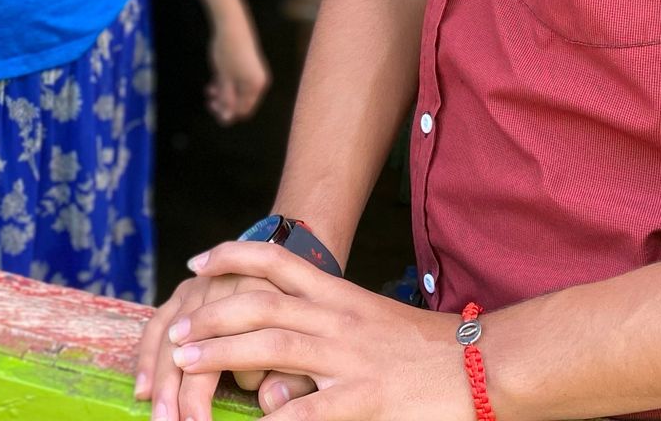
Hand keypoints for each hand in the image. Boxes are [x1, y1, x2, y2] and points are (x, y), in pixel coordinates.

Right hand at [137, 266, 312, 420]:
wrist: (309, 277)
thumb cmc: (314, 330)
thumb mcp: (313, 355)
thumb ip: (293, 377)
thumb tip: (267, 400)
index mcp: (261, 297)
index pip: (219, 351)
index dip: (203, 393)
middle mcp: (226, 282)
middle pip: (188, 338)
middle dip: (174, 387)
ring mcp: (205, 282)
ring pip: (169, 325)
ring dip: (156, 371)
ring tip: (150, 409)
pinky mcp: (192, 286)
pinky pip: (161, 315)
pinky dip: (148, 349)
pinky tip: (143, 384)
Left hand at [167, 243, 474, 420]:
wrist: (484, 365)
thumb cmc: (429, 350)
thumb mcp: (371, 325)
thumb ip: (327, 328)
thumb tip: (282, 349)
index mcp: (339, 296)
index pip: (277, 261)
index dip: (232, 256)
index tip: (197, 262)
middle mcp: (337, 319)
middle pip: (260, 303)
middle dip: (211, 312)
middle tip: (176, 328)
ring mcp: (349, 358)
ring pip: (271, 345)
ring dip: (222, 352)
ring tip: (185, 360)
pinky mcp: (365, 399)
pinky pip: (308, 410)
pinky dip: (275, 416)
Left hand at [207, 16, 270, 124]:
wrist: (231, 24)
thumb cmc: (227, 51)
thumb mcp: (224, 78)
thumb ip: (226, 98)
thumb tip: (227, 118)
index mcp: (255, 86)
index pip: (243, 110)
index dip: (227, 113)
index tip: (212, 107)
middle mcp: (258, 81)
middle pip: (241, 102)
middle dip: (225, 104)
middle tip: (209, 101)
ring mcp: (254, 73)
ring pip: (238, 92)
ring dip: (223, 94)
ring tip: (209, 90)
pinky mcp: (248, 66)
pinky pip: (238, 82)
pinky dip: (226, 84)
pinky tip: (213, 82)